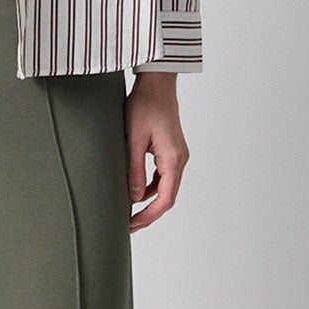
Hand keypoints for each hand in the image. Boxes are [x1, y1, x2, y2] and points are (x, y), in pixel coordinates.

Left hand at [125, 72, 189, 231]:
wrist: (157, 83)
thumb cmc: (145, 105)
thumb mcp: (134, 139)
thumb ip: (134, 169)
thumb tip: (133, 197)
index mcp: (173, 159)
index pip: (164, 199)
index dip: (148, 216)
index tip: (132, 225)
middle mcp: (180, 159)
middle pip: (167, 197)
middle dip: (149, 214)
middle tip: (129, 225)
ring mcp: (177, 155)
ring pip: (165, 187)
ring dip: (149, 201)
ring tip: (130, 212)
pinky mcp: (171, 150)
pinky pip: (163, 176)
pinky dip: (151, 187)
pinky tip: (136, 190)